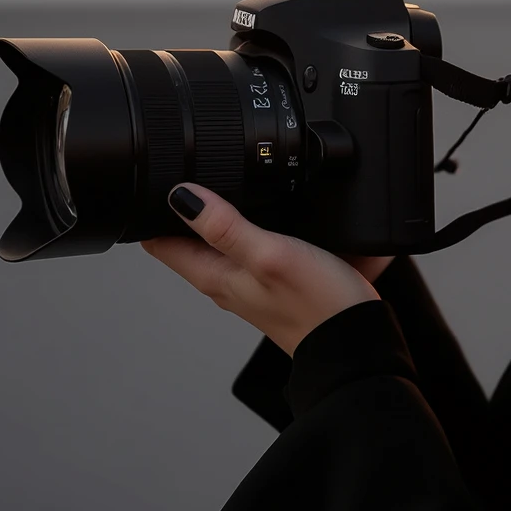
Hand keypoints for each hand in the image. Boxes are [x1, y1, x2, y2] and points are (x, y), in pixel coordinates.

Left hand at [141, 185, 380, 355]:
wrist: (356, 341)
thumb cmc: (317, 307)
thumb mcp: (269, 255)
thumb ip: (225, 227)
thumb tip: (182, 195)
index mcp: (213, 274)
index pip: (159, 240)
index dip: (153, 206)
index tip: (162, 178)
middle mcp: (227, 278)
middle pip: (190, 236)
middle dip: (188, 204)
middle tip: (198, 169)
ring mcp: (253, 279)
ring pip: (227, 236)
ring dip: (227, 211)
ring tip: (235, 181)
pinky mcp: (280, 277)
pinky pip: (263, 242)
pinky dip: (264, 222)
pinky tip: (280, 207)